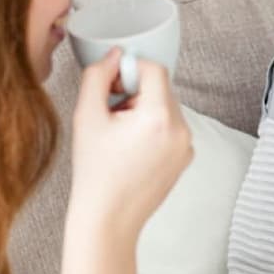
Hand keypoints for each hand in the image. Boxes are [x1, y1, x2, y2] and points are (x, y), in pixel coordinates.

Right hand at [68, 48, 193, 239]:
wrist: (108, 219)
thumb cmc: (94, 172)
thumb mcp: (86, 116)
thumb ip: (97, 76)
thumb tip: (115, 55)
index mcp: (159, 116)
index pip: (154, 69)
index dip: (129, 71)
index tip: (110, 88)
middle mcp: (181, 129)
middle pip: (160, 88)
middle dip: (135, 93)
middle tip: (110, 114)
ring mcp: (187, 145)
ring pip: (165, 107)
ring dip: (144, 110)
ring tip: (120, 135)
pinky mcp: (185, 157)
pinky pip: (171, 127)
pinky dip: (153, 128)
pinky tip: (132, 148)